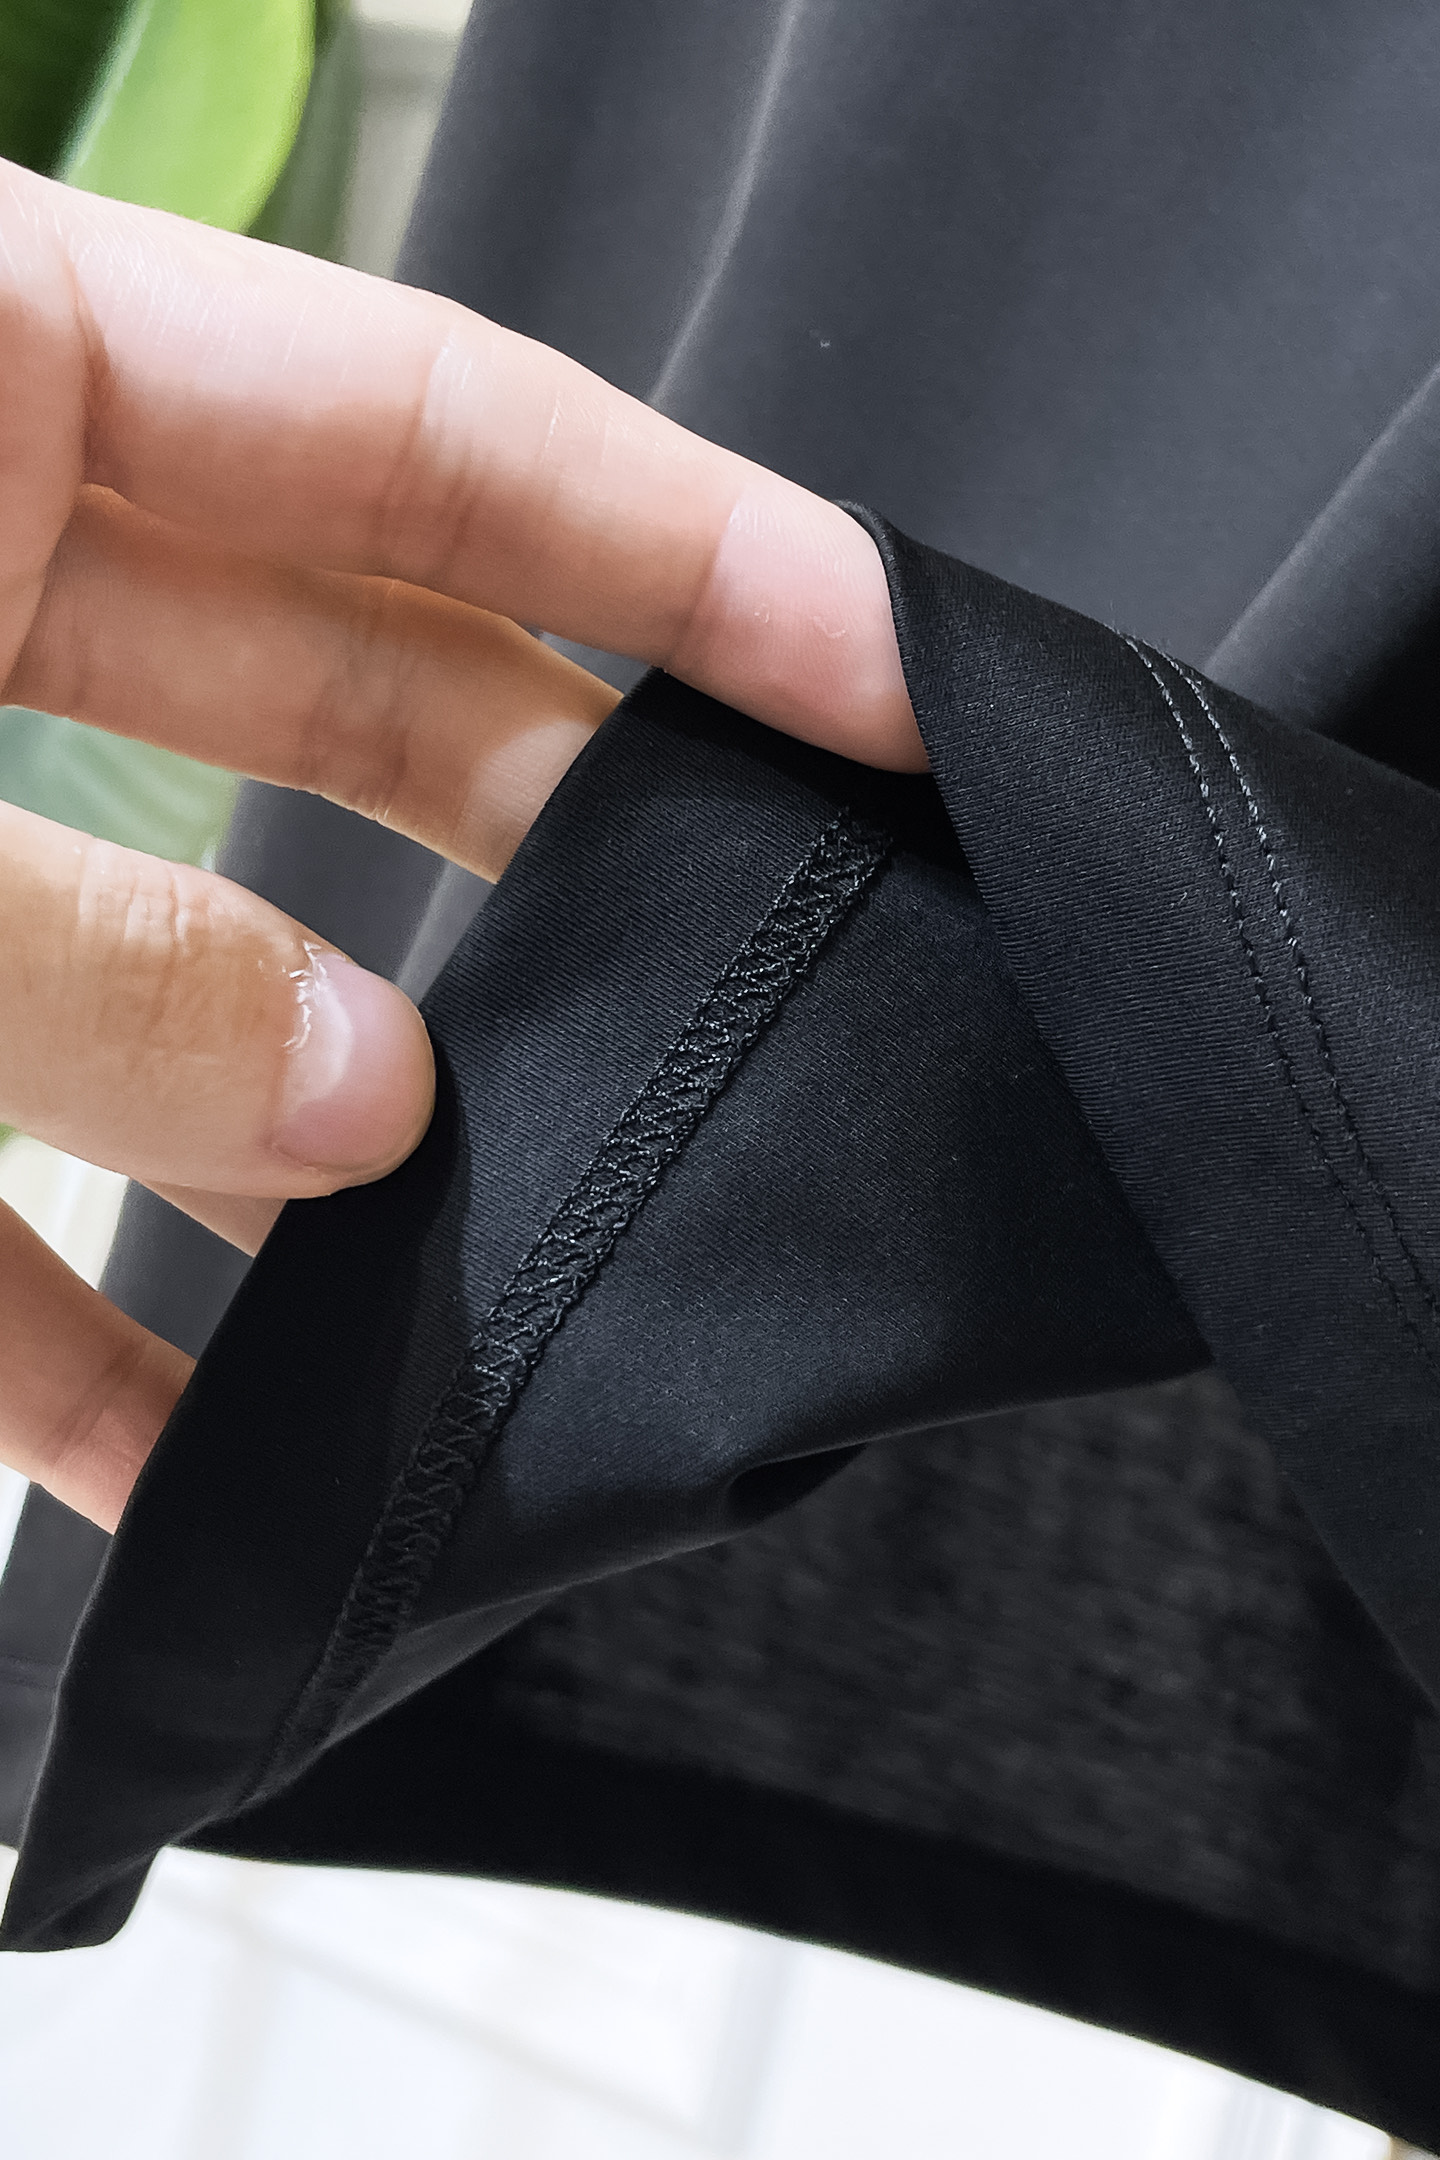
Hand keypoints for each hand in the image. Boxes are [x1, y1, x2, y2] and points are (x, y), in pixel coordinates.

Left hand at [0, 159, 919, 1529]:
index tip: (905, 685)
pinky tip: (173, 1458)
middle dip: (560, 832)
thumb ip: (72, 954)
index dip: (697, 550)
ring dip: (310, 1117)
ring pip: (179, 941)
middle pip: (350, 678)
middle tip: (756, 965)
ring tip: (483, 1259)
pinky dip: (58, 1322)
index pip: (425, 426)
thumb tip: (350, 1098)